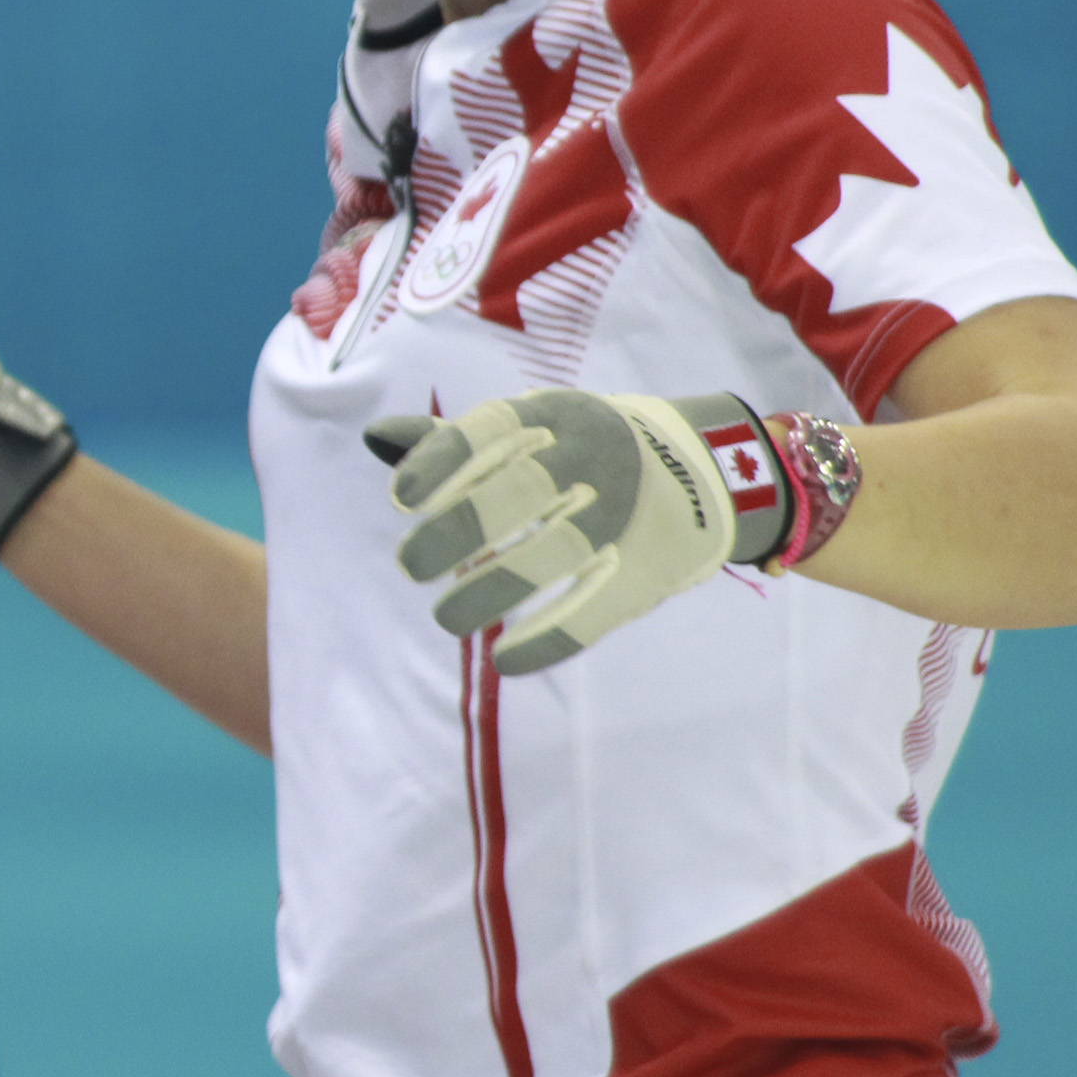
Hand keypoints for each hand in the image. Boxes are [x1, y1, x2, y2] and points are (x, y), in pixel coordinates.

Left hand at [368, 389, 771, 672]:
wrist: (700, 469)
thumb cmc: (579, 450)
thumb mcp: (527, 430)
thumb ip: (450, 439)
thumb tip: (376, 436)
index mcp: (555, 416)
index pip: (491, 429)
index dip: (442, 461)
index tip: (401, 499)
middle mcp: (594, 457)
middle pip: (519, 492)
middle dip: (456, 532)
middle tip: (411, 567)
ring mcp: (626, 513)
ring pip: (556, 552)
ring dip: (493, 590)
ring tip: (446, 618)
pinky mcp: (649, 568)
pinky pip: (598, 609)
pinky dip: (550, 640)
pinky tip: (505, 660)